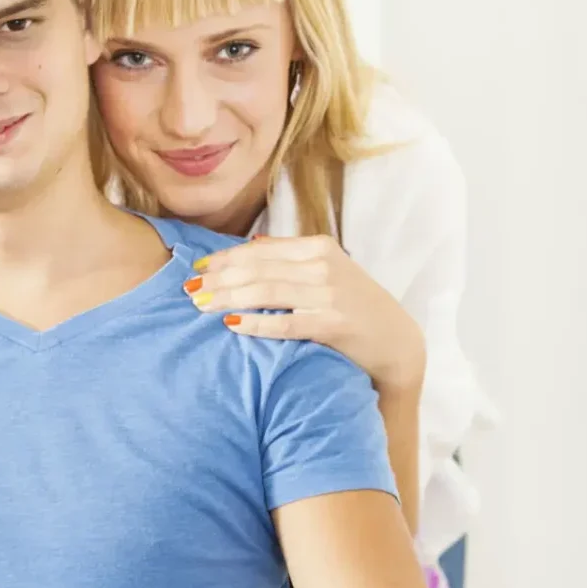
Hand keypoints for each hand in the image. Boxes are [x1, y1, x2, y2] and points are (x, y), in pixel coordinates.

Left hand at [186, 235, 425, 393]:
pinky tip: (231, 325)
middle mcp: (323, 265)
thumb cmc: (356, 307)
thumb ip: (293, 257)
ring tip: (201, 304)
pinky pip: (284, 322)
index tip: (198, 268)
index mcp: (319, 247)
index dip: (225, 258)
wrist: (397, 343)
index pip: (260, 250)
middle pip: (257, 268)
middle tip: (189, 288)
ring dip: (227, 297)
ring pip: (265, 291)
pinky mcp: (332, 324)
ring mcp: (328, 294)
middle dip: (218, 278)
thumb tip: (254, 244)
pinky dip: (256, 322)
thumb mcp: (329, 271)